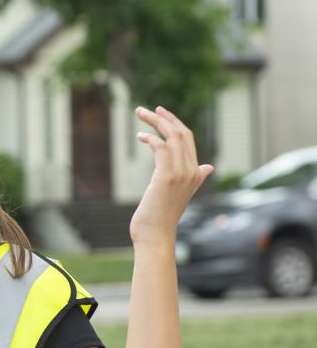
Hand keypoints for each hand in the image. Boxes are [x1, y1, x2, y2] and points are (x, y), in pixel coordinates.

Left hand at [130, 106, 213, 247]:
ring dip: (155, 122)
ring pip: (173, 137)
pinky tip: (140, 137)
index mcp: (195, 173)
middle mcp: (192, 171)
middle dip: (164, 118)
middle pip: (182, 133)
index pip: (189, 140)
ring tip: (139, 114)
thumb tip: (208, 168)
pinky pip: (161, 147)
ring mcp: (181, 174)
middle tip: (146, 110)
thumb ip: (194, 179)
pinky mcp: (167, 177)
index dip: (175, 124)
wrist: (155, 237)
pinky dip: (150, 138)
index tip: (160, 114)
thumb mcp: (179, 194)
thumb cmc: (160, 218)